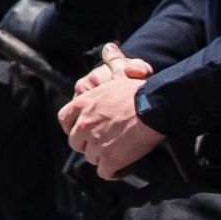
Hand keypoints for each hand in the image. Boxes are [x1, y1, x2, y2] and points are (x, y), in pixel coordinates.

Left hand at [60, 46, 163, 180]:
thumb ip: (113, 61)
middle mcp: (83, 125)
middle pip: (77, 143)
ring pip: (92, 158)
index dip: (74, 127)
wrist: (156, 108)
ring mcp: (95, 144)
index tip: (86, 131)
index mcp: (82, 105)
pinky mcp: (110, 159)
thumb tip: (109, 47)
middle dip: (90, 144)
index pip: (64, 120)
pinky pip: (106, 173)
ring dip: (105, 157)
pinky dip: (115, 172)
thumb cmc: (139, 90)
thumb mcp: (122, 73)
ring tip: (121, 152)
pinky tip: (125, 166)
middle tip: (109, 141)